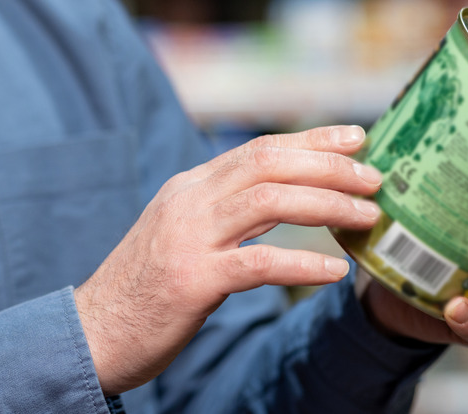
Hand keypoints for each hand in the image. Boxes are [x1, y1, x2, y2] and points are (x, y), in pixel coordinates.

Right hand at [74, 125, 382, 394]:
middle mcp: (190, 201)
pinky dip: (302, 264)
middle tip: (374, 177)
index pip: (260, 149)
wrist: (93, 331)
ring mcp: (189, 238)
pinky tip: (335, 270)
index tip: (356, 136)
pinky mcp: (191, 280)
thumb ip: (227, 210)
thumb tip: (286, 197)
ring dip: (327, 204)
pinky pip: (258, 264)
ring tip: (368, 216)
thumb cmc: (147, 285)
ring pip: (270, 202)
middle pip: (270, 164)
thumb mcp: (185, 232)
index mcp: (191, 187)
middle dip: (329, 165)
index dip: (312, 138)